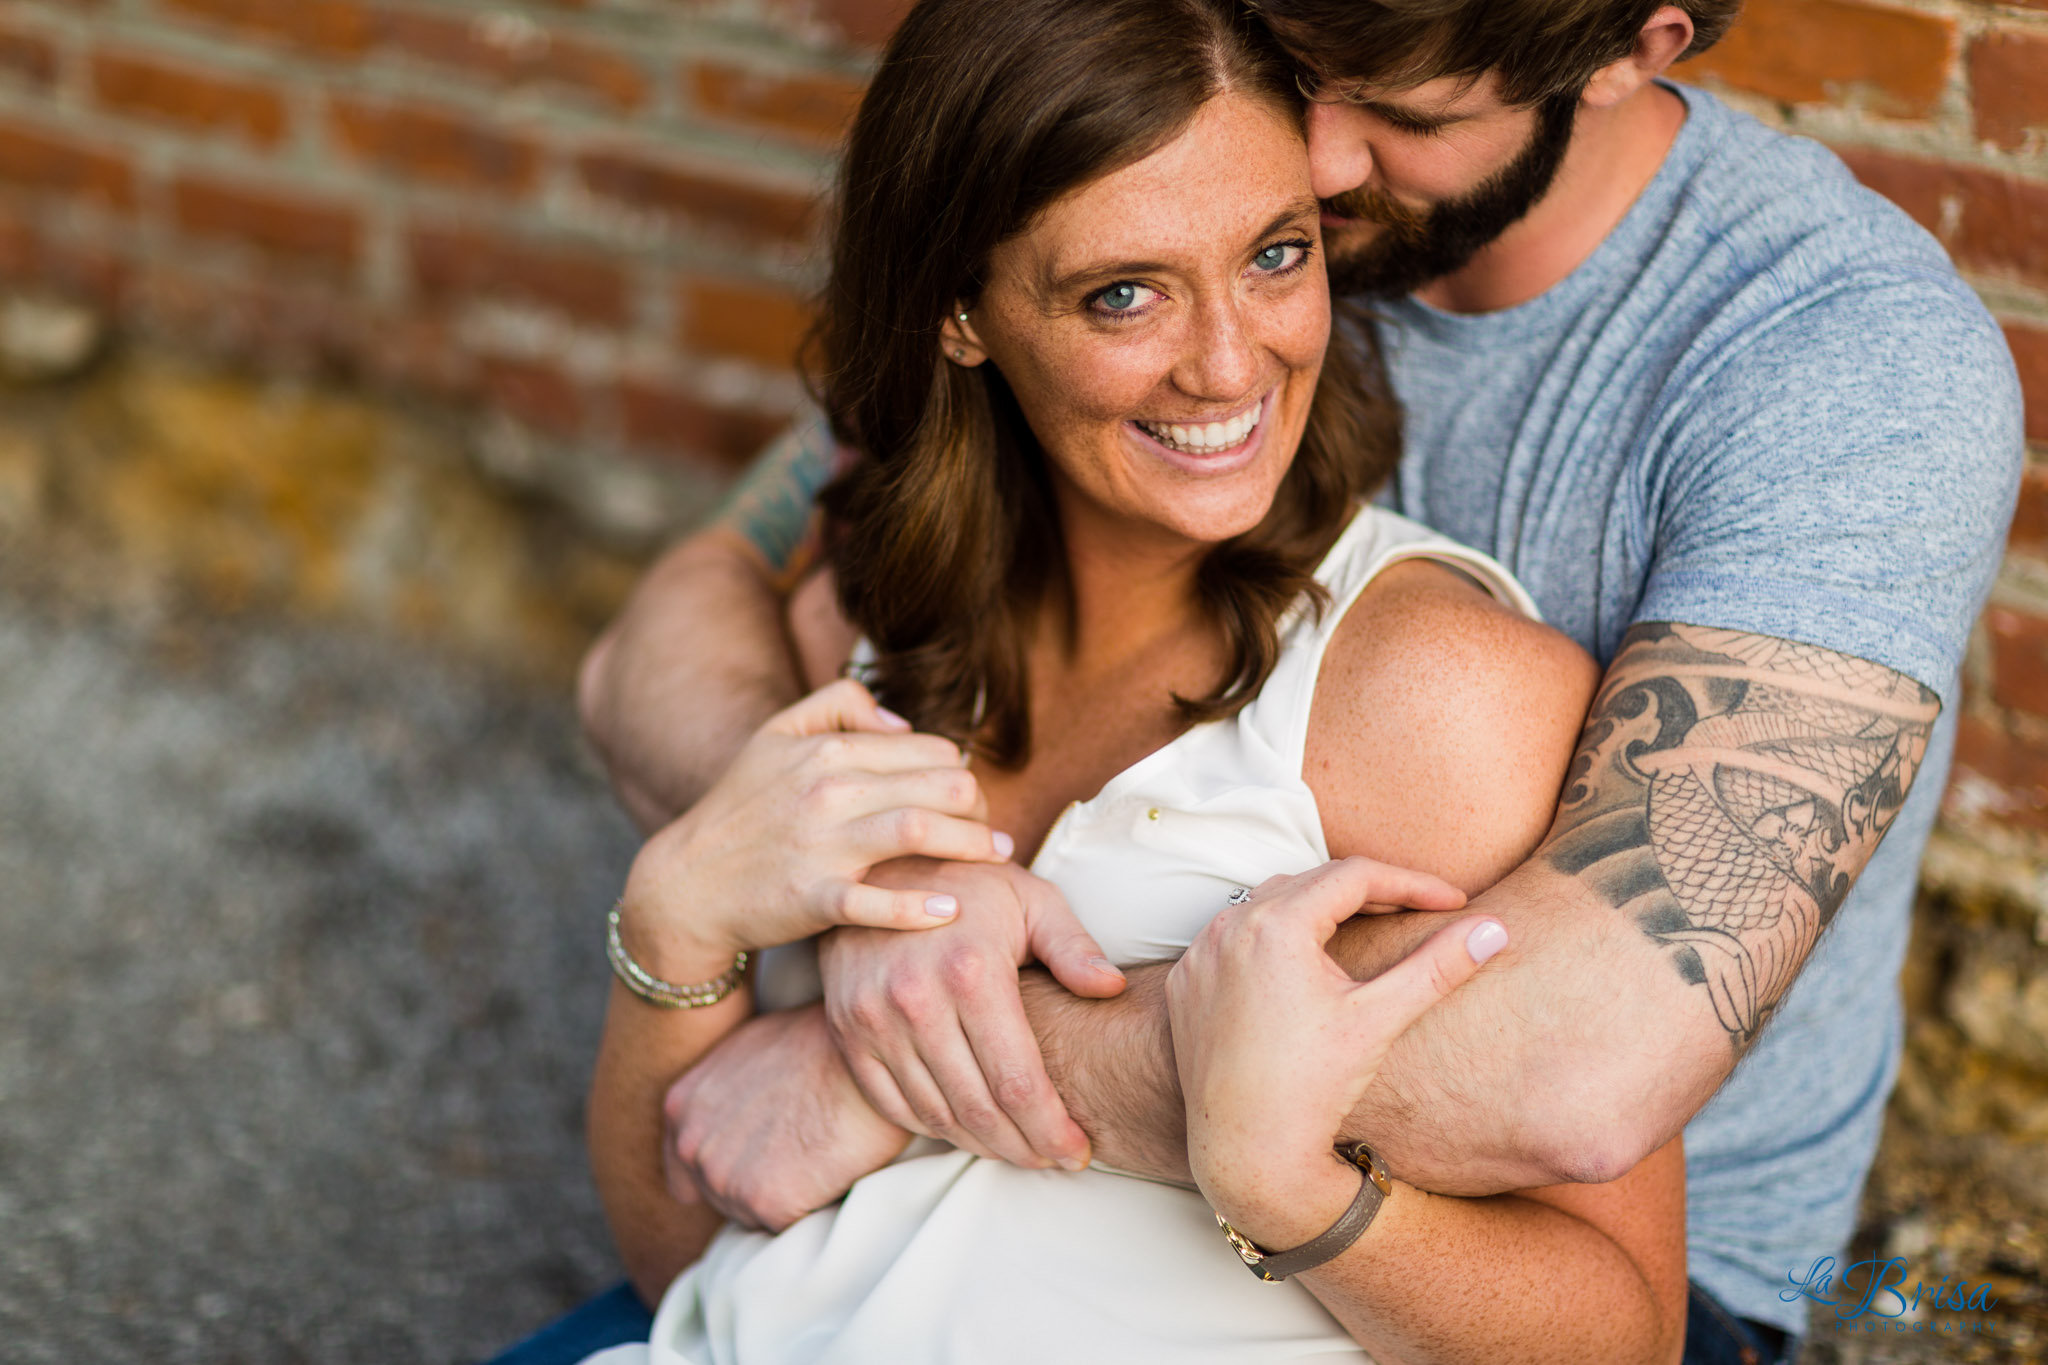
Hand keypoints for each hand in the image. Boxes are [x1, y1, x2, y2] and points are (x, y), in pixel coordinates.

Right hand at [619, 679, 1010, 976]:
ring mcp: (821, 845)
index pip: (929, 750)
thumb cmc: (739, 810)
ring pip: (920, 829)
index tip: (969, 800)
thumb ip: (839, 704)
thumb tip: (903, 722)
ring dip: (973, 844)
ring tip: (999, 857)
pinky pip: (878, 903)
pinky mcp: (813, 897)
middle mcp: (829, 790)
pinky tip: (950, 908)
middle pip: (939, 784)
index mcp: (829, 750)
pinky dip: (920, 907)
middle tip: (992, 830)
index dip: (961, 773)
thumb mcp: (775, 734)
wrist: (686, 884)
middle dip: (980, 807)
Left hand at [663, 1005, 913, 1231]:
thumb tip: (731, 1123)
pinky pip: (789, 1226)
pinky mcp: (766, 1201)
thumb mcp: (750, 1051)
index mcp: (682, 1106)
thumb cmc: (822, 1043)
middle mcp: (691, 1144)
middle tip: (803, 1153)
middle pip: (720, 1198)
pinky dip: (812, 1207)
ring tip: (819, 1157)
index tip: (762, 1160)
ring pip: (754, 1217)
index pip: (686, 1171)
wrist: (865, 1052)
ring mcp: (725, 1176)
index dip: (729, 1169)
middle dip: (759, 1185)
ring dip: (786, 1198)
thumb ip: (722, 1092)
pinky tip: (832, 1169)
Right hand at [818, 858, 1125, 1170]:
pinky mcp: (846, 1032)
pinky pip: (893, 1104)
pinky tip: (968, 1130)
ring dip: (982, 1146)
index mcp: (971, 971)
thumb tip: (1112, 989)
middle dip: (1024, 1149)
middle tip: (1055, 1161)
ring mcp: (873, 1020)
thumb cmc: (970, 884)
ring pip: (935, 1115)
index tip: (1078, 1152)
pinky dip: (934, 1127)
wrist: (878, 866)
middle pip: (978, 1110)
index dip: (1052, 1130)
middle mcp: (916, 1000)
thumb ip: (1074, 948)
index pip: (1018, 1082)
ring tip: (1020, 1151)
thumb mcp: (1031, 899)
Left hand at [1167, 858, 1501, 1233]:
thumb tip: (1496, 929)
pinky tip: (1302, 959)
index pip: (1356, 876)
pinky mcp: (1186, 980)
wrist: (1247, 1151)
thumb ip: (1438, 966)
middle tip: (1418, 909)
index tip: (1454, 900)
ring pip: (1268, 903)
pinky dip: (1271, 936)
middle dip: (1370, 891)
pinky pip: (1232, 937)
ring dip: (1317, 907)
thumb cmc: (1313, 1087)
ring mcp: (1200, 953)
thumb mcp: (1380, 1019)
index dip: (1412, 883)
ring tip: (1366, 924)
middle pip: (1312, 882)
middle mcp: (1229, 926)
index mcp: (1277, 924)